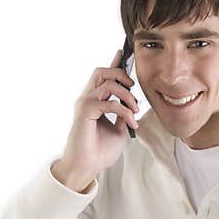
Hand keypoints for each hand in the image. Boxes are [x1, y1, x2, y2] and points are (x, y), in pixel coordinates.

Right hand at [52, 49, 139, 191]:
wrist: (88, 167)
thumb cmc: (99, 151)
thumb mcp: (118, 130)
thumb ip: (123, 114)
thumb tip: (131, 104)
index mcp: (94, 101)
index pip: (104, 76)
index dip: (114, 63)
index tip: (123, 52)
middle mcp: (87, 98)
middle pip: (103, 71)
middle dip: (122, 75)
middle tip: (133, 90)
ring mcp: (84, 103)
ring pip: (108, 83)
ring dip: (127, 96)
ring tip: (135, 111)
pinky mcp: (84, 111)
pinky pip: (110, 103)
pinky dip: (124, 111)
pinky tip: (131, 122)